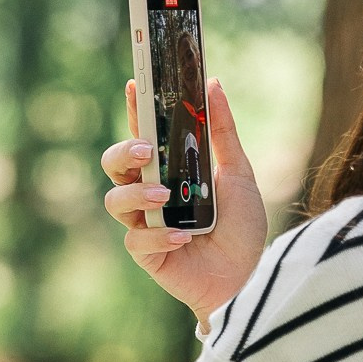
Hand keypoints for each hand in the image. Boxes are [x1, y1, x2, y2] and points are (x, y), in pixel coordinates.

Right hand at [100, 77, 268, 322]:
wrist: (248, 277)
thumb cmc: (242, 227)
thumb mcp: (239, 173)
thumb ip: (223, 132)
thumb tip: (213, 84)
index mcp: (169, 169)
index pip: (144, 133)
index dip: (136, 109)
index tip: (136, 84)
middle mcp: (150, 192)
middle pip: (114, 163)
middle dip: (124, 153)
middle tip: (147, 153)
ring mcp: (144, 222)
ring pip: (115, 199)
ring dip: (137, 194)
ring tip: (165, 198)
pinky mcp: (146, 253)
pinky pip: (135, 239)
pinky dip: (157, 236)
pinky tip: (181, 238)